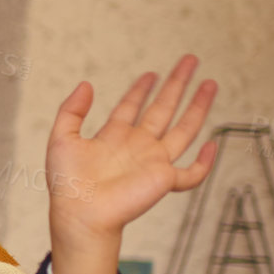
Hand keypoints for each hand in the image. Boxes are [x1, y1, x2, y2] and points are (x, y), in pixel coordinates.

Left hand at [46, 55, 217, 273]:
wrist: (78, 212)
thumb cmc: (66, 182)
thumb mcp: (61, 139)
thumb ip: (71, 111)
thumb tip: (86, 84)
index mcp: (114, 137)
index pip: (132, 107)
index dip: (141, 89)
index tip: (151, 74)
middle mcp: (137, 146)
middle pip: (163, 109)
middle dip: (177, 85)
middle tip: (190, 61)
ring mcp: (153, 162)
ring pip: (183, 130)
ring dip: (197, 107)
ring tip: (210, 83)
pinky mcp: (164, 180)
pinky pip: (192, 173)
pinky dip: (205, 162)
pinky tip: (212, 145)